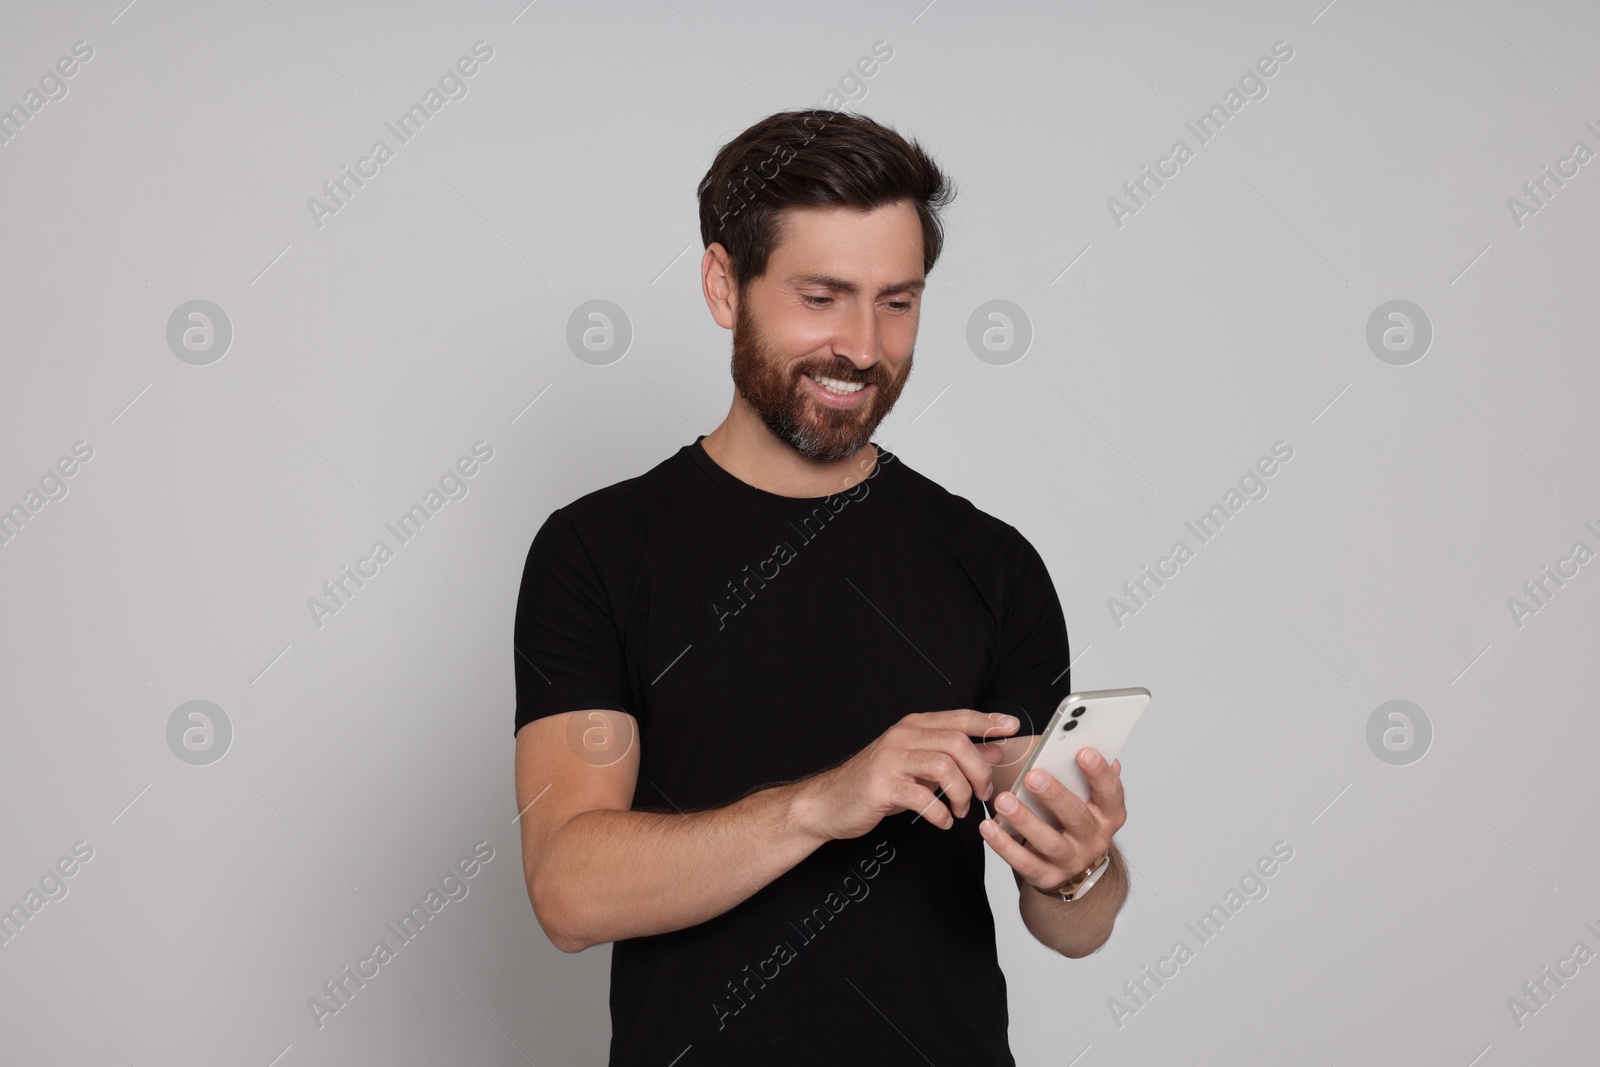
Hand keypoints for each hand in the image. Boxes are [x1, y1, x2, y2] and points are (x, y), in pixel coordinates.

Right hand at [798, 710, 1019, 840]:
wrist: (829, 802)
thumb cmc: (877, 784)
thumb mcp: (918, 766)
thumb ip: (953, 757)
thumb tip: (994, 751)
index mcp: (913, 727)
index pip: (958, 717)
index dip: (988, 721)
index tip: (1013, 727)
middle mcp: (902, 736)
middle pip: (956, 742)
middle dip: (978, 771)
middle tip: (982, 794)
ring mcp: (890, 759)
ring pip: (943, 767)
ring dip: (962, 793)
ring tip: (961, 810)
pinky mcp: (882, 785)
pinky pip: (923, 796)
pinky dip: (940, 812)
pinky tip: (942, 821)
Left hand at [979, 747, 1125, 894]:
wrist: (1073, 869)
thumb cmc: (1075, 820)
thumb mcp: (1086, 796)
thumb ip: (1083, 772)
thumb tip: (1085, 738)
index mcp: (1108, 814)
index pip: (1111, 793)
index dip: (1099, 773)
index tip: (1083, 751)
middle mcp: (1094, 840)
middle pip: (1077, 818)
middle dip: (1055, 796)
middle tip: (1033, 776)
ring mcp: (1071, 861)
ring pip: (1049, 842)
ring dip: (1025, 820)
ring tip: (1003, 801)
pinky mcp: (1047, 877)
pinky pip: (1024, 862)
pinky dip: (1004, 845)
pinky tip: (988, 827)